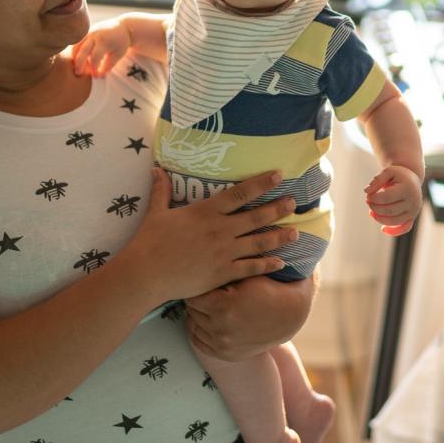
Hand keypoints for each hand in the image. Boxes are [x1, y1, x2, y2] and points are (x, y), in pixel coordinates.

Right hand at [72, 18, 130, 76]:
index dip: (93, 68)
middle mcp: (94, 35)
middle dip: (79, 63)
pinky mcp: (85, 33)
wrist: (122, 26)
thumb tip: (98, 75)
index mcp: (104, 41)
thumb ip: (108, 65)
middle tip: (78, 74)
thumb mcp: (117, 54)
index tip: (95, 76)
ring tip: (77, 66)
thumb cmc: (121, 42)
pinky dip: (75, 52)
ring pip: (76, 45)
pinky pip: (76, 42)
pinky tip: (79, 60)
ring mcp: (88, 32)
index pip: (95, 57)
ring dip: (74, 57)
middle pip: (82, 50)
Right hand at [121, 169, 297, 303]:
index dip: (261, 183)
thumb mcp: (156, 212)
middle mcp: (220, 230)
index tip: (278, 175)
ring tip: (296, 233)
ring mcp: (224, 252)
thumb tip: (156, 169)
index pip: (240, 193)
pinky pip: (250, 268)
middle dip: (277, 208)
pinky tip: (281, 262)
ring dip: (279, 237)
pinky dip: (267, 265)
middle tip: (294, 203)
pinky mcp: (223, 273)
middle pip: (256, 216)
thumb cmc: (149, 241)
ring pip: (259, 242)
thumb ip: (162, 190)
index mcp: (206, 211)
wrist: (147, 273)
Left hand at [184, 272, 316, 361]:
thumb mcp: (245, 273)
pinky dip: (201, 331)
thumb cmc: (267, 287)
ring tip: (207, 304)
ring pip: (194, 325)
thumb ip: (221, 268)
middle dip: (197, 299)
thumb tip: (195, 256)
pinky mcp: (227, 354)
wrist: (291, 313)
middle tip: (204, 290)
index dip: (197, 286)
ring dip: (198, 315)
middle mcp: (222, 328)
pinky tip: (208, 320)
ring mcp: (224, 344)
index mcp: (224, 306)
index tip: (200, 280)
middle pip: (192, 310)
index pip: (192, 295)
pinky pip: (199, 342)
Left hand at [365, 165, 422, 235]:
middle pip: (389, 211)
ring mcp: (413, 211)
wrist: (412, 178)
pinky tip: (383, 229)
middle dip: (375, 208)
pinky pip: (405, 228)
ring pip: (395, 221)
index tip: (367, 195)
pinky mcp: (412, 217)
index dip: (373, 198)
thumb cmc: (398, 175)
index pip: (386, 198)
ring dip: (380, 218)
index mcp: (407, 189)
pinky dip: (394, 231)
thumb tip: (366, 191)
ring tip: (371, 211)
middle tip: (368, 201)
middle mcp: (413, 202)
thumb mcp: (388, 172)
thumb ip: (377, 180)